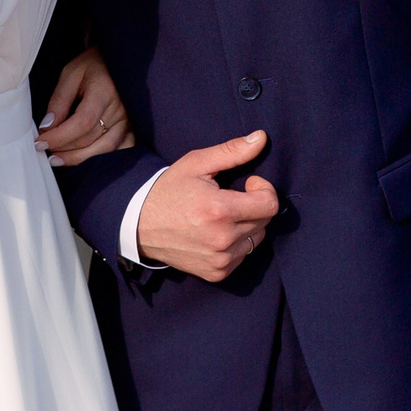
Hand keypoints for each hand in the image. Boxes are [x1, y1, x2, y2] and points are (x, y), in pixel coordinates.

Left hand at [38, 48, 134, 166]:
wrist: (120, 60)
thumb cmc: (93, 65)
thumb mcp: (71, 73)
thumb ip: (59, 99)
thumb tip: (47, 126)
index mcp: (104, 91)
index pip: (82, 122)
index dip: (60, 136)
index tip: (40, 142)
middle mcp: (120, 109)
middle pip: (91, 139)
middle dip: (64, 149)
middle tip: (44, 152)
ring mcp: (129, 121)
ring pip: (105, 150)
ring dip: (79, 158)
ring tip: (58, 159)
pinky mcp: (132, 128)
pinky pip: (119, 150)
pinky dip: (101, 159)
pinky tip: (83, 159)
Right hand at [133, 131, 276, 280]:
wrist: (140, 225)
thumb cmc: (169, 191)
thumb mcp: (197, 164)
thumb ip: (232, 151)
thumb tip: (262, 137)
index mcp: (219, 210)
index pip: (270, 205)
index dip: (264, 189)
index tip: (248, 184)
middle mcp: (222, 239)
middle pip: (265, 221)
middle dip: (255, 205)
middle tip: (232, 197)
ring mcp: (220, 260)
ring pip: (257, 239)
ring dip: (248, 225)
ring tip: (223, 216)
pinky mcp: (216, 273)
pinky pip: (243, 256)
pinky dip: (237, 243)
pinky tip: (217, 233)